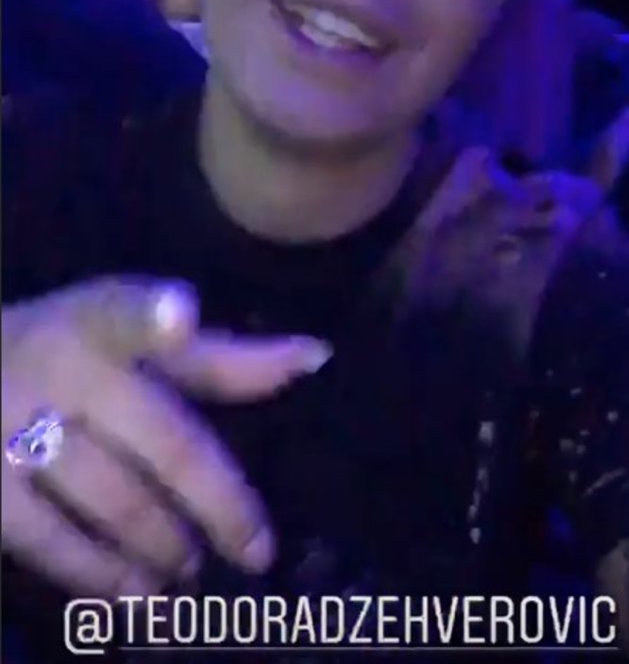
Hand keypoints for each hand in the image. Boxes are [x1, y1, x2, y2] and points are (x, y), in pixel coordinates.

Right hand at [2, 278, 329, 595]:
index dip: (152, 315)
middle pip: (157, 437)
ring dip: (161, 542)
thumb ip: (218, 358)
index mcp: (99, 321)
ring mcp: (11, 428)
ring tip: (192, 567)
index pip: (126, 312)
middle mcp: (58, 367)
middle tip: (257, 549)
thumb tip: (317, 357)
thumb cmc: (70, 353)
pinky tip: (135, 595)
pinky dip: (99, 574)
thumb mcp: (133, 340)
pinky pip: (48, 539)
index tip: (179, 314)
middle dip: (217, 499)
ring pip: (109, 497)